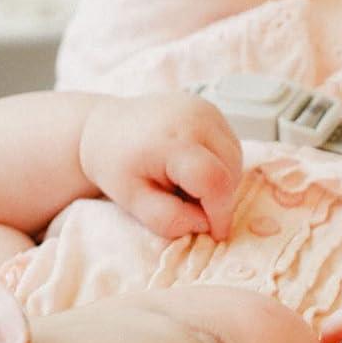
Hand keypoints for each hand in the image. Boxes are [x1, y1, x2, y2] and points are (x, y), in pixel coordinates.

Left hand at [79, 92, 243, 241]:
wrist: (106, 128)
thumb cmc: (116, 167)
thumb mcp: (134, 203)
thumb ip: (169, 219)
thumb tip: (204, 223)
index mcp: (170, 141)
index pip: (214, 180)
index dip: (220, 213)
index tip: (215, 233)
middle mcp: (194, 117)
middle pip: (230, 171)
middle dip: (218, 199)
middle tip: (187, 204)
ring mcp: (205, 109)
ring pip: (235, 160)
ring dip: (221, 182)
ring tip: (187, 185)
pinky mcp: (210, 108)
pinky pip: (231, 147)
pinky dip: (220, 165)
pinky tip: (193, 168)